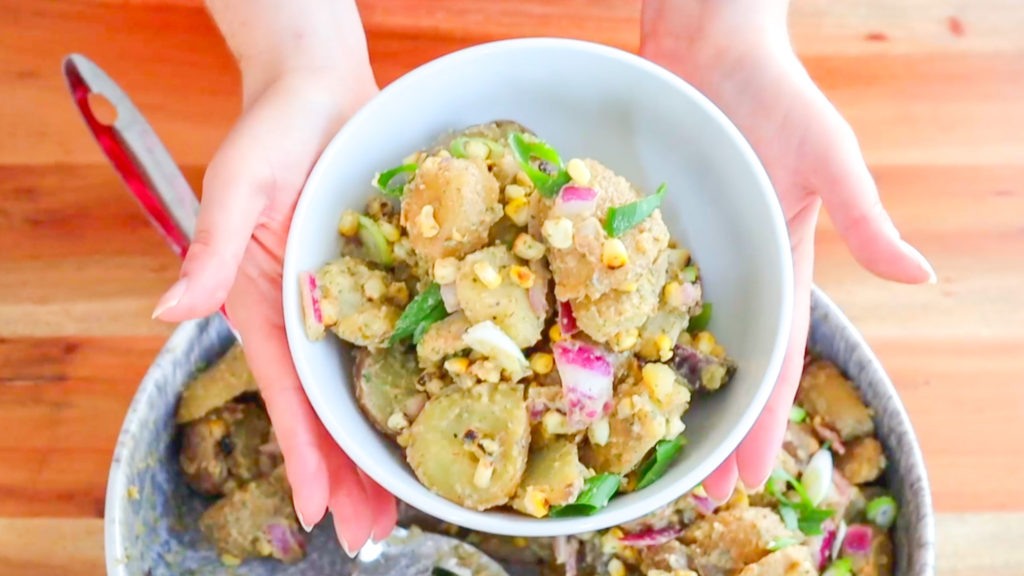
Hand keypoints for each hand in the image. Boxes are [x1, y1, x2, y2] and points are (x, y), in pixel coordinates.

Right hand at [151, 65, 395, 554]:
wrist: (321, 91)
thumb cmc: (273, 132)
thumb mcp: (237, 186)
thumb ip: (211, 248)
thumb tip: (169, 310)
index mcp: (266, 306)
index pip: (287, 394)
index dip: (305, 454)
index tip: (325, 513)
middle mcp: (305, 318)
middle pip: (327, 408)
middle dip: (347, 473)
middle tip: (373, 535)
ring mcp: (344, 305)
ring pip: (361, 388)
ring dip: (376, 445)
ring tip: (401, 505)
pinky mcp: (378, 282)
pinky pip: (394, 342)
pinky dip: (407, 384)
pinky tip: (433, 416)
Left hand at [640, 0, 934, 501]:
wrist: (709, 45)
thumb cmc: (777, 97)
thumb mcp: (831, 159)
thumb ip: (866, 220)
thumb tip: (924, 276)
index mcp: (779, 266)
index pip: (773, 359)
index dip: (764, 420)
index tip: (752, 478)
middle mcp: (728, 270)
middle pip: (717, 364)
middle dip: (711, 428)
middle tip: (693, 494)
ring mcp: (680, 252)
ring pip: (666, 335)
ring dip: (657, 392)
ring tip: (643, 451)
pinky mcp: (637, 227)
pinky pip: (620, 286)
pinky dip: (611, 327)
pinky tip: (591, 368)